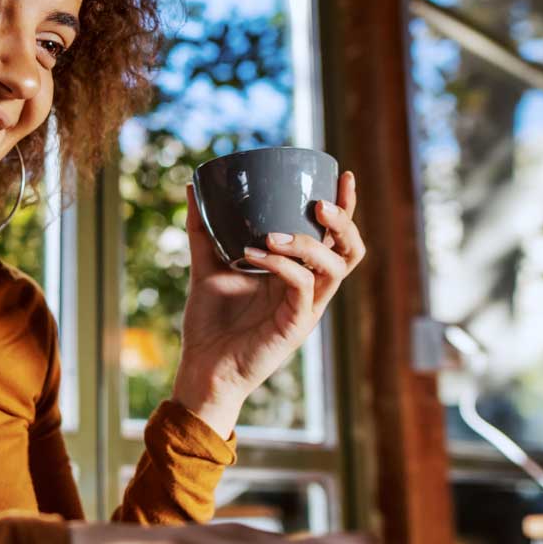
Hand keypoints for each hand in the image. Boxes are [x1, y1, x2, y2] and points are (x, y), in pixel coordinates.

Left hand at [173, 172, 367, 435]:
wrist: (203, 368)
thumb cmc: (211, 323)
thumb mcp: (206, 266)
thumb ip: (204, 229)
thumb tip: (192, 188)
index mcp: (297, 274)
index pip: (334, 237)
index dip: (345, 207)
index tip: (341, 175)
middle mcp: (309, 289)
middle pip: (350, 250)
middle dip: (343, 222)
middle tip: (319, 203)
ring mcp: (305, 308)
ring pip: (336, 268)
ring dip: (309, 243)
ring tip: (272, 232)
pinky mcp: (295, 325)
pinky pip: (302, 287)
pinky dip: (282, 264)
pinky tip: (253, 252)